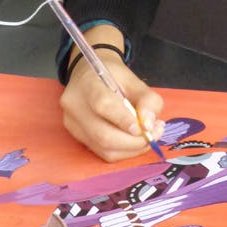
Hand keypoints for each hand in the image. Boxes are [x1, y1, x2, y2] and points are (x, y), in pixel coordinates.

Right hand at [59, 28, 163, 161]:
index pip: (103, 105)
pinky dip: (122, 151)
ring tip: (147, 138)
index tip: (145, 128)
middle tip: (154, 134)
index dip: (124, 120)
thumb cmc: (113, 76)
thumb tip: (148, 126)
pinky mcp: (76, 135)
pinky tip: (134, 141)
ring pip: (103, 148)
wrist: (88, 74)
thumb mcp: (134, 80)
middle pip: (102, 135)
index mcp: (88, 84)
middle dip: (134, 142)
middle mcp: (75, 105)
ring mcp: (72, 123)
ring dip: (130, 149)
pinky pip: (101, 152)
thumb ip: (147, 100)